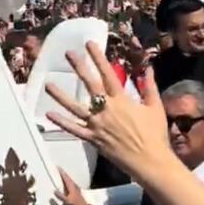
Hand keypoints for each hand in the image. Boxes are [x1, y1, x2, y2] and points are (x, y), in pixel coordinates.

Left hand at [46, 41, 173, 182]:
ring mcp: (97, 124)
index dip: (98, 57)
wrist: (149, 160)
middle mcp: (106, 109)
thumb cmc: (155, 134)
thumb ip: (149, 86)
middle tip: (68, 54)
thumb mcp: (155, 107)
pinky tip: (49, 114)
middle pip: (90, 85)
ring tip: (48, 84)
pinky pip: (74, 129)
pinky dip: (61, 123)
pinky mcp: (92, 139)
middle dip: (79, 68)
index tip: (89, 44)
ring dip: (61, 95)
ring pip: (75, 107)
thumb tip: (148, 68)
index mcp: (122, 100)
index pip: (107, 73)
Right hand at [54, 167, 93, 204]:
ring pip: (69, 181)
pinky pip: (70, 185)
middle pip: (68, 178)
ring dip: (65, 178)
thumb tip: (54, 191)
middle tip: (58, 169)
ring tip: (60, 175)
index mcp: (72, 187)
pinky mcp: (76, 193)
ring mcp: (75, 189)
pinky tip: (65, 185)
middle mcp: (74, 186)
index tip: (58, 167)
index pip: (66, 178)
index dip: (62, 172)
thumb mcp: (68, 201)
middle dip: (63, 174)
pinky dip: (66, 183)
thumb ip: (61, 196)